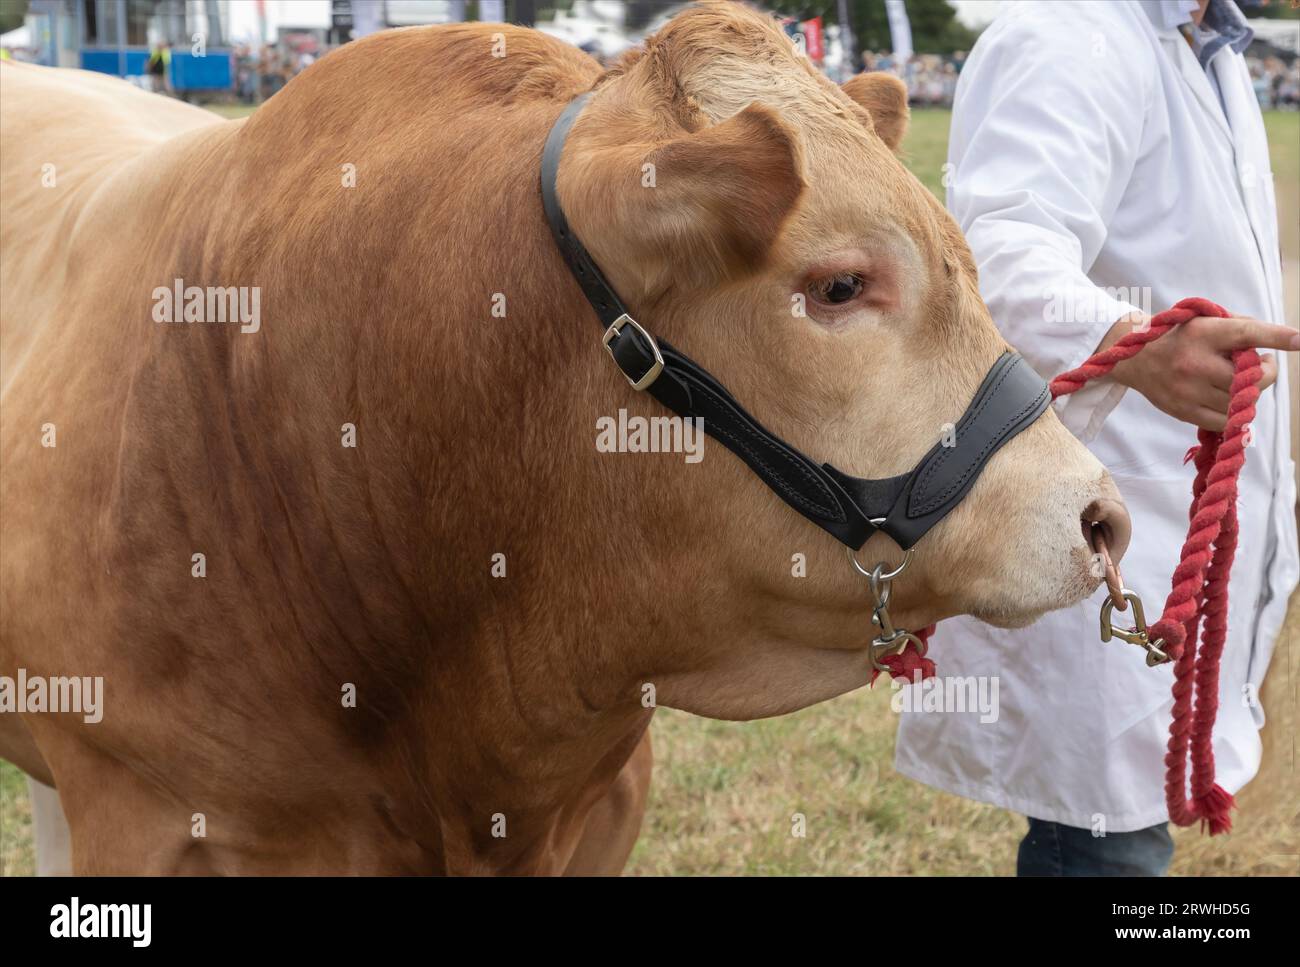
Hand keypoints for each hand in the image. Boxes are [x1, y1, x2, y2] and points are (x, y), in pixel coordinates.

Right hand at [1099, 312, 1298, 430]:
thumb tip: (1273, 345)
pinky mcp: (1184, 411)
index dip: (1275, 337)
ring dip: (1248, 392)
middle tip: (1262, 365)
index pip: (1245, 334)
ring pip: (1239, 401)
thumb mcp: (1205, 321)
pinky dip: (1233, 411)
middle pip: (1250, 377)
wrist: (1136, 359)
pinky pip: (1224, 420)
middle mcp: (1195, 362)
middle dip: (1265, 372)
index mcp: (1203, 333)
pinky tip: (1228, 398)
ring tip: (1239, 381)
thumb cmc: (1180, 337)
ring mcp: (1189, 390)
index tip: (1299, 340)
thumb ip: (1239, 328)